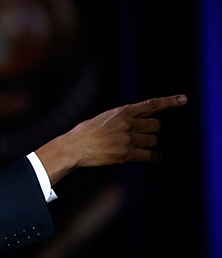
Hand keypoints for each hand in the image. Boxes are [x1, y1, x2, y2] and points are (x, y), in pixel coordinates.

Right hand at [36, 95, 186, 184]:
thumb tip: (140, 122)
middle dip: (153, 131)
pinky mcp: (126, 154)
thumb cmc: (86, 132)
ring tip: (141, 146)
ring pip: (153, 140)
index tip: (183, 99)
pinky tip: (155, 157)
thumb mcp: (105, 118)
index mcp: (122, 111)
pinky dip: (154, 157)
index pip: (151, 104)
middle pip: (156, 126)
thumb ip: (124, 117)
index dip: (169, 101)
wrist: (74, 147)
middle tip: (144, 135)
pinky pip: (149, 155)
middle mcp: (128, 123)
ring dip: (150, 144)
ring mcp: (128, 139)